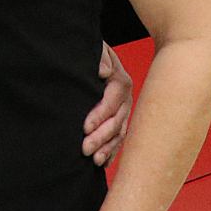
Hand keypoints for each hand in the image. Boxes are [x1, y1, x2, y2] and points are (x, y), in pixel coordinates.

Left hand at [81, 42, 132, 166]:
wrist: (98, 54)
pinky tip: (104, 162)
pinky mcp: (121, 117)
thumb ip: (100, 57)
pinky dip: (112, 150)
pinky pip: (120, 137)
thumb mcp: (96, 48)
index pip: (111, 102)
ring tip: (94, 161)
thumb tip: (102, 71)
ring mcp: (125, 109)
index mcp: (120, 80)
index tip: (84, 127)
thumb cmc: (93, 51)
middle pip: (116, 121)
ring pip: (119, 132)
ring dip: (107, 148)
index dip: (98, 115)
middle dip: (101, 137)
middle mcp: (126, 97)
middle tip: (85, 149)